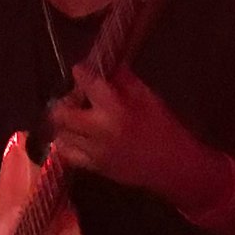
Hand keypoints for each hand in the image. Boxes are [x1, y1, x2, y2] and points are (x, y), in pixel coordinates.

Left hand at [47, 70, 191, 192]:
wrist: (173, 165)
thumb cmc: (163, 127)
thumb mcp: (148, 97)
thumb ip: (124, 80)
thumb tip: (107, 67)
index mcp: (115, 109)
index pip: (87, 84)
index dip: (80, 73)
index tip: (79, 70)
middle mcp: (99, 130)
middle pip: (61, 113)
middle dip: (64, 102)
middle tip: (73, 99)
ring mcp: (94, 150)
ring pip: (61, 133)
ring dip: (63, 122)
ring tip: (74, 118)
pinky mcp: (94, 167)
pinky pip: (67, 153)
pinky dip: (67, 142)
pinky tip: (76, 137)